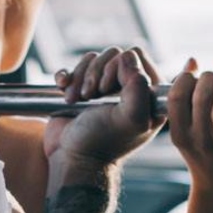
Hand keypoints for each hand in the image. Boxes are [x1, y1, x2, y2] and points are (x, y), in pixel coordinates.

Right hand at [44, 47, 165, 165]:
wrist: (72, 158)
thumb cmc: (102, 142)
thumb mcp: (130, 118)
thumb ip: (138, 87)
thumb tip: (127, 57)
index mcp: (148, 93)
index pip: (136, 56)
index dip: (119, 68)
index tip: (108, 91)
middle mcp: (128, 88)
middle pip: (112, 54)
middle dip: (97, 73)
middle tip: (91, 96)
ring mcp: (104, 88)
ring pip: (93, 59)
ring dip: (80, 77)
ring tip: (75, 100)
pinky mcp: (82, 89)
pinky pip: (74, 67)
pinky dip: (66, 76)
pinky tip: (64, 91)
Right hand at [167, 59, 212, 189]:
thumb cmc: (203, 151)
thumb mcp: (186, 131)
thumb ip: (185, 100)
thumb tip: (191, 61)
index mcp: (180, 135)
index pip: (176, 99)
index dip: (184, 79)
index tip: (193, 74)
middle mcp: (199, 141)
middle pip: (200, 99)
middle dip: (207, 78)